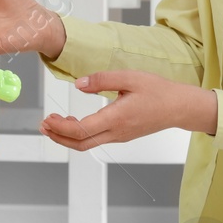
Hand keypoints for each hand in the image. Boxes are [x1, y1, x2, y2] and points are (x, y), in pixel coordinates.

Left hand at [40, 71, 217, 150]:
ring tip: (53, 123)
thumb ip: (102, 80)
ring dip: (67, 137)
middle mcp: (116, 132)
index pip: (80, 131)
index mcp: (116, 118)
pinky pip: (96, 139)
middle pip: (79, 144)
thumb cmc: (158, 91)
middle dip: (57, 136)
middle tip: (43, 124)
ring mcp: (119, 136)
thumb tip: (79, 84)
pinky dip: (79, 134)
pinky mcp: (122, 135)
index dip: (59, 128)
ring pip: (87, 144)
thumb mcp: (130, 77)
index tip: (47, 119)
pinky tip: (73, 123)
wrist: (180, 107)